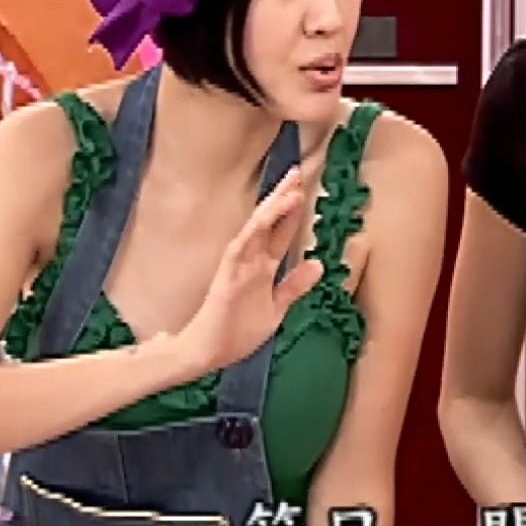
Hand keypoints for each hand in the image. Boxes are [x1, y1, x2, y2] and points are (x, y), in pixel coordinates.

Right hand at [176, 165, 323, 375]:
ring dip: (272, 210)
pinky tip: (262, 218)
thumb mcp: (276, 308)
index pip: (281, 233)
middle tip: (297, 171)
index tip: (305, 189)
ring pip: (256, 230)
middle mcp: (251, 262)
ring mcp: (238, 267)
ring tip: (290, 189)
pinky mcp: (226, 278)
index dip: (293, 213)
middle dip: (283, 198)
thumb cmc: (236, 332)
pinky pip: (238, 250)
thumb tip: (318, 263)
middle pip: (269, 223)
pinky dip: (251, 234)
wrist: (207, 354)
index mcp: (263, 268)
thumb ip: (294, 285)